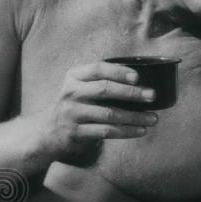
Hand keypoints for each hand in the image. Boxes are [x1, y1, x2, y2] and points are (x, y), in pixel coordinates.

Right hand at [35, 60, 158, 164]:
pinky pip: (106, 132)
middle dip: (132, 93)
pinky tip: (140, 131)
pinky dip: (126, 131)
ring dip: (134, 117)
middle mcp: (72, 93)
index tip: (138, 77)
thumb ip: (101, 82)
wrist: (47, 132)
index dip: (118, 72)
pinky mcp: (76, 132)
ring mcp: (73, 113)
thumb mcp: (80, 88)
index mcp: (74, 76)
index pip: (98, 69)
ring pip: (109, 114)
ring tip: (153, 118)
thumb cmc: (74, 106)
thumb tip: (141, 84)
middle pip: (105, 90)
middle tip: (152, 96)